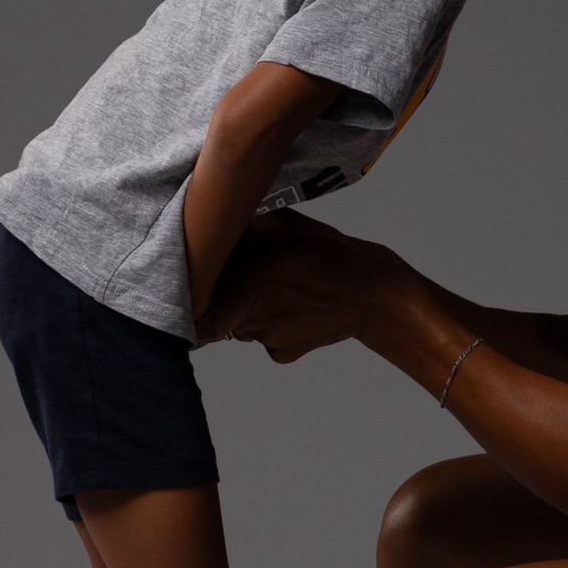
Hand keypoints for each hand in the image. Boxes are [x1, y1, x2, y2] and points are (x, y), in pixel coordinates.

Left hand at [198, 211, 391, 362]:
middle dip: (225, 296)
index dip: (191, 298)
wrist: (377, 296)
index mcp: (249, 280)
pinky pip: (264, 341)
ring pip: (241, 326)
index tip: (197, 286)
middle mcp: (251, 316)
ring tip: (280, 291)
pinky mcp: (282, 354)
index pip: (195, 304)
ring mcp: (266, 339)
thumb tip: (227, 213)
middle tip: (247, 277)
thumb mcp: (291, 226)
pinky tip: (296, 308)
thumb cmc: (336, 256)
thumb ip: (254, 224)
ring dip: (250, 310)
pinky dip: (272, 326)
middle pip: (218, 312)